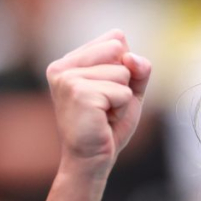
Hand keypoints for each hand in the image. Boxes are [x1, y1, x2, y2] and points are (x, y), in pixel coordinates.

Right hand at [45, 29, 150, 175]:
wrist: (92, 160)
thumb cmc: (108, 126)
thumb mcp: (130, 90)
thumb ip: (138, 67)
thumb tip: (130, 56)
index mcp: (69, 61)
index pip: (116, 39)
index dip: (125, 68)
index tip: (106, 92)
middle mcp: (63, 66)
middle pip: (119, 51)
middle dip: (123, 81)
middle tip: (106, 105)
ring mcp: (68, 78)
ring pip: (122, 72)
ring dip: (122, 99)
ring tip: (104, 114)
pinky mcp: (79, 93)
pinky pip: (122, 92)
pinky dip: (121, 109)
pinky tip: (103, 120)